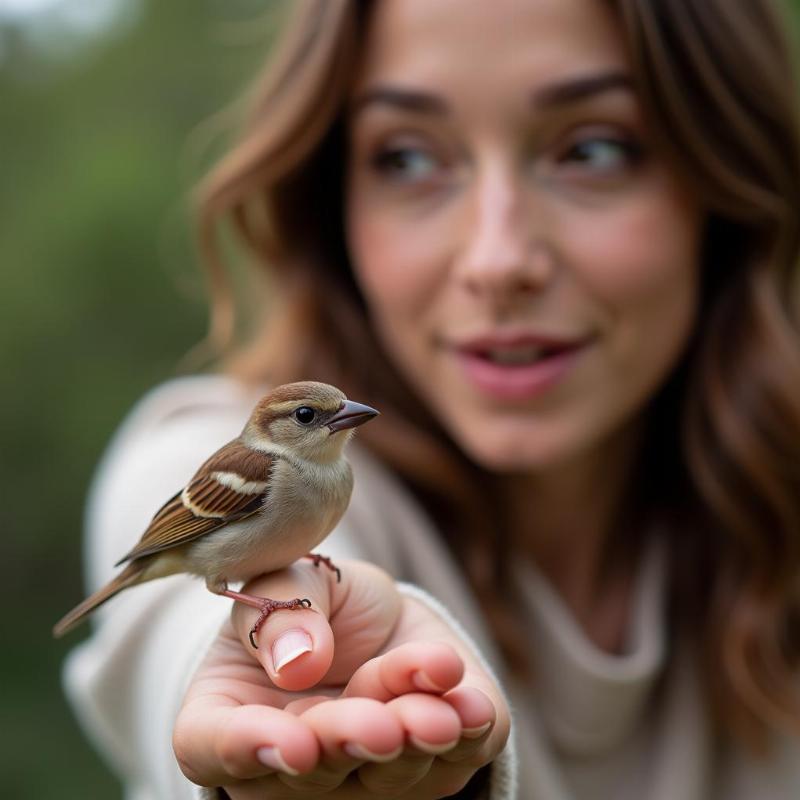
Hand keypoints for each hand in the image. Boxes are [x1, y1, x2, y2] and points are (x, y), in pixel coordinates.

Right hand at [173, 559, 510, 797]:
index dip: (245, 749)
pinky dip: (466, 738)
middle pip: (310, 773)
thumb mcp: (291, 581)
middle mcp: (291, 762)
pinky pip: (450, 766)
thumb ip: (283, 611)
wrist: (381, 618)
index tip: (292, 740)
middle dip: (350, 741)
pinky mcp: (430, 768)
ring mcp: (361, 777)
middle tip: (382, 725)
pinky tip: (474, 708)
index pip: (214, 747)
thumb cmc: (316, 602)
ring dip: (413, 742)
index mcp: (233, 712)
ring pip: (385, 776)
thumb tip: (298, 660)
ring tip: (441, 712)